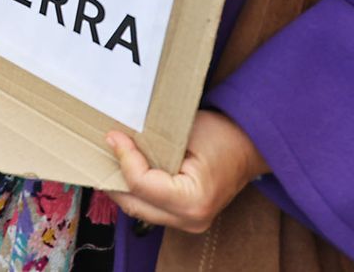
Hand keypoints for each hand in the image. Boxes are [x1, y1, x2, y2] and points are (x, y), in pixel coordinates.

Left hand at [103, 110, 267, 234]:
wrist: (248, 146)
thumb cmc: (221, 134)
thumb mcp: (184, 130)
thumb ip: (149, 140)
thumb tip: (115, 139)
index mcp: (194, 201)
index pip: (142, 185)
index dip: (123, 158)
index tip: (113, 135)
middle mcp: (191, 220)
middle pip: (134, 202)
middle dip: (114, 174)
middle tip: (105, 146)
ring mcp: (188, 223)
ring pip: (138, 208)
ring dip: (121, 184)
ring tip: (110, 157)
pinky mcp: (184, 218)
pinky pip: (149, 207)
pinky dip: (135, 189)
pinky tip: (126, 169)